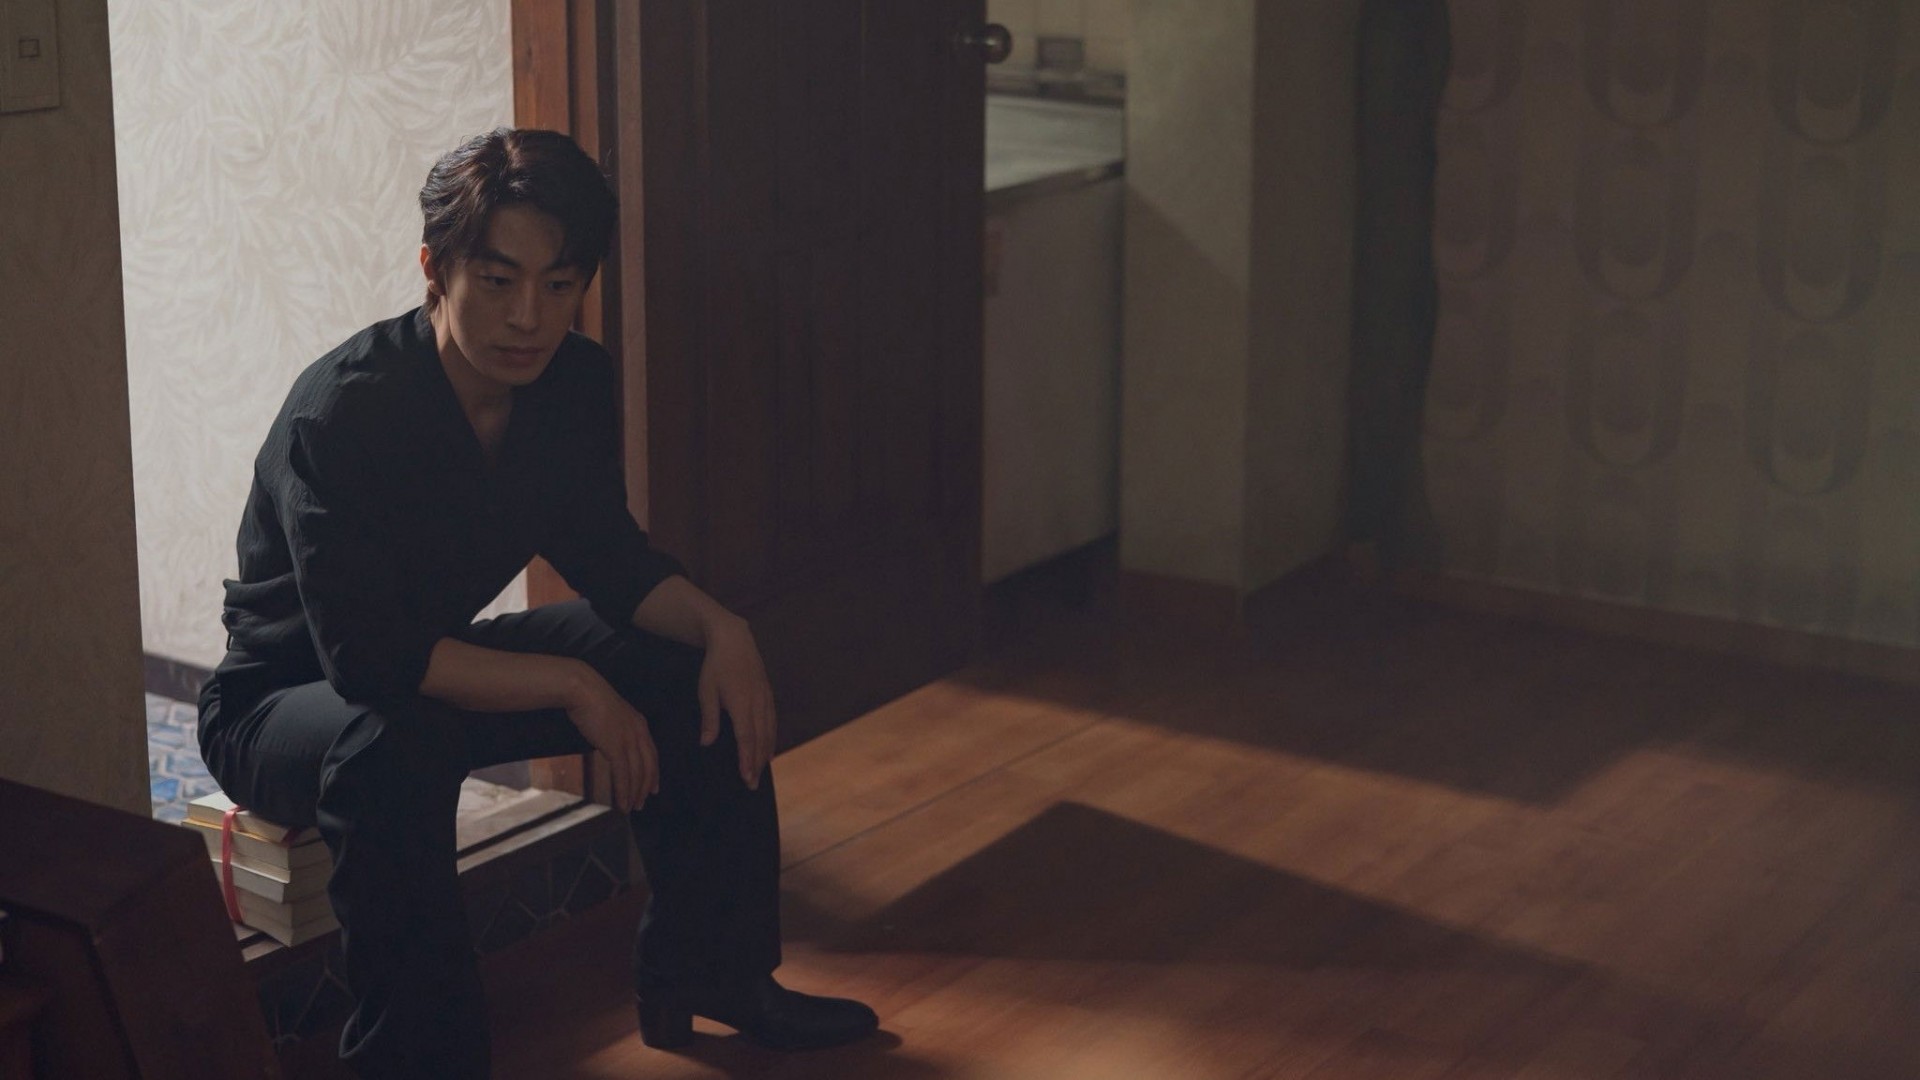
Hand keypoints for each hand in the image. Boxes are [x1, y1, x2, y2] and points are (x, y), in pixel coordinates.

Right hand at [562, 664, 658, 811]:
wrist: (582, 690)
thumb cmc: (590, 700)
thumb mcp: (610, 716)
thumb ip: (615, 730)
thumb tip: (610, 745)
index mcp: (639, 724)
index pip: (652, 754)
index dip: (653, 772)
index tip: (653, 788)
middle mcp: (639, 733)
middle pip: (648, 766)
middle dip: (646, 787)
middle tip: (642, 803)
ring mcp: (629, 739)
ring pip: (637, 774)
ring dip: (635, 793)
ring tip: (631, 807)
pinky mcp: (616, 746)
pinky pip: (624, 775)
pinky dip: (624, 791)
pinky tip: (622, 803)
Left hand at [698, 615, 776, 788]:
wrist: (734, 640)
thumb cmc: (716, 666)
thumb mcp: (706, 691)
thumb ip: (709, 718)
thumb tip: (706, 743)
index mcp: (741, 704)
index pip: (746, 739)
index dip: (747, 760)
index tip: (747, 778)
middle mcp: (757, 704)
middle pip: (760, 740)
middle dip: (757, 764)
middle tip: (753, 785)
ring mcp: (765, 699)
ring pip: (769, 732)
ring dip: (766, 754)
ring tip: (761, 771)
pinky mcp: (768, 695)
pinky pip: (772, 721)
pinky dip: (771, 738)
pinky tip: (769, 748)